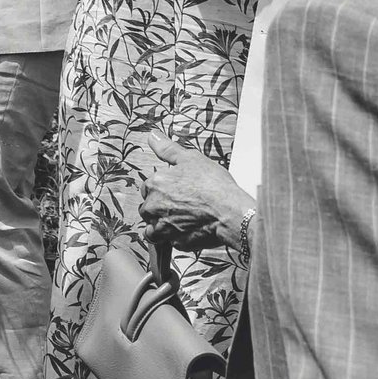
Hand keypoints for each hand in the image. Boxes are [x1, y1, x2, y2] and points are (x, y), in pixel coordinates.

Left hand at [134, 133, 254, 252]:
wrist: (231, 212)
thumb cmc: (214, 186)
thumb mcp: (191, 159)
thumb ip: (167, 149)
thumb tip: (152, 136)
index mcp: (154, 184)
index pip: (147, 188)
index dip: (161, 189)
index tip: (174, 191)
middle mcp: (153, 206)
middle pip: (147, 209)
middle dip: (159, 209)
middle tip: (181, 206)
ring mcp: (163, 227)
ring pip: (153, 229)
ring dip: (162, 226)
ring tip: (182, 221)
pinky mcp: (176, 242)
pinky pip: (170, 242)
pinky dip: (176, 238)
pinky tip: (190, 231)